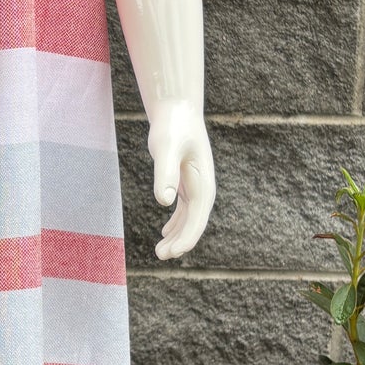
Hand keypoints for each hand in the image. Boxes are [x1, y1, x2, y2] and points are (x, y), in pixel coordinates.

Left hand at [147, 101, 214, 259]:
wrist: (177, 109)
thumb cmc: (172, 127)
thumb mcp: (165, 148)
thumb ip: (165, 173)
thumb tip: (164, 201)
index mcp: (203, 184)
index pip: (197, 219)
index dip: (185, 238)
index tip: (170, 252)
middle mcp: (204, 188)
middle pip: (194, 223)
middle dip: (180, 242)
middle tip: (161, 255)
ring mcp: (196, 186)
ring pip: (189, 219)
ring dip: (177, 236)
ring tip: (160, 251)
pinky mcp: (187, 182)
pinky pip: (185, 210)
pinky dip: (176, 223)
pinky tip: (165, 232)